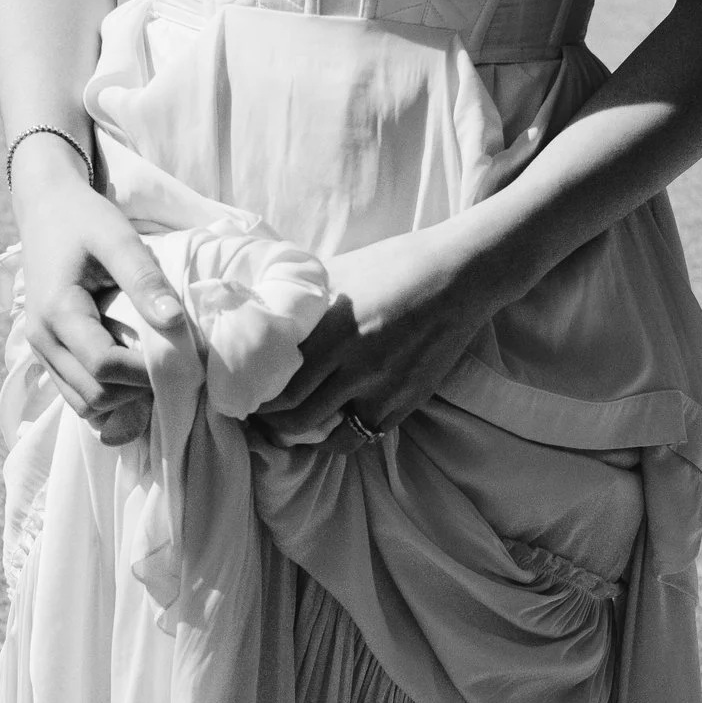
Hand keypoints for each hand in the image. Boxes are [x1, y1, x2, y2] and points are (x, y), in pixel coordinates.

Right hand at [12, 138, 184, 445]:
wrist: (45, 209)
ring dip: (121, 398)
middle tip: (170, 367)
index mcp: (57, 312)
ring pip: (84, 404)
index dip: (144, 373)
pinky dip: (106, 394)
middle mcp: (42, 339)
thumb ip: (144, 279)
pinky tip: (130, 373)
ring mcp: (40, 350)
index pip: (104, 367)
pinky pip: (76, 394)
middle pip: (94, 396)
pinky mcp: (47, 353)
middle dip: (136, 390)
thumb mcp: (117, 237)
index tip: (178, 357)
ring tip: (150, 370)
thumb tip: (175, 322)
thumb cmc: (84, 219)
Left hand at [256, 226, 496, 449]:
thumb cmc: (395, 265)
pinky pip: (364, 436)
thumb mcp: (339, 271)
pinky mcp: (406, 402)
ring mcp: (384, 389)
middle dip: (270, 421)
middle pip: (297, 416)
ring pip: (328, 435)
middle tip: (256, 416)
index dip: (255, 397)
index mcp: (334, 331)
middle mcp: (357, 366)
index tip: (242, 394)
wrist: (459, 276)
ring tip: (286, 428)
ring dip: (301, 436)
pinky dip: (340, 437)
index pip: (280, 384)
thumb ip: (300, 295)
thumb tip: (259, 303)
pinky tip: (328, 427)